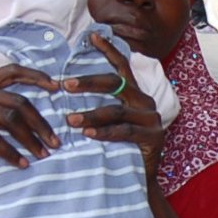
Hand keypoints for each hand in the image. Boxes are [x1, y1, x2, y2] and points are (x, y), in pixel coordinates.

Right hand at [0, 64, 60, 166]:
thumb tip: (10, 118)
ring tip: (43, 154)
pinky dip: (10, 152)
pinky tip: (21, 163)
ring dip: (31, 139)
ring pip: (9, 119)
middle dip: (41, 122)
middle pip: (18, 101)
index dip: (36, 76)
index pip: (11, 71)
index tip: (57, 87)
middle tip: (55, 141)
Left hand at [63, 32, 164, 180]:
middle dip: (88, 83)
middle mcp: (146, 102)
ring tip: (70, 119)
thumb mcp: (111, 124)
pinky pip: (123, 131)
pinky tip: (87, 134)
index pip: (122, 67)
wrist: (141, 180)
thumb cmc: (121, 150)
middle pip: (116, 84)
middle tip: (64, 85)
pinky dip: (103, 132)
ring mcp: (151, 119)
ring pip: (116, 110)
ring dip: (91, 114)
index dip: (108, 50)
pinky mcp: (152, 136)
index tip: (91, 36)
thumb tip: (68, 93)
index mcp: (136, 95)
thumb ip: (100, 108)